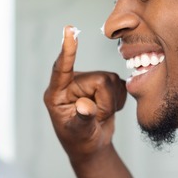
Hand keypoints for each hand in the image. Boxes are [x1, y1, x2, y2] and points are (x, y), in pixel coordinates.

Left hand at [44, 25, 126, 160]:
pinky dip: (119, 100)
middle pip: (99, 79)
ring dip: (112, 102)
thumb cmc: (80, 142)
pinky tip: (108, 110)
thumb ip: (82, 119)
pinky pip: (120, 83)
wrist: (92, 146)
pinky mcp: (102, 82)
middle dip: (105, 102)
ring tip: (101, 115)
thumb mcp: (79, 134)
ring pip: (112, 80)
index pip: (61, 69)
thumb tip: (85, 106)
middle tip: (98, 118)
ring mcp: (87, 81)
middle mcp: (71, 83)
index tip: (69, 31)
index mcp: (57, 93)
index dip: (67, 51)